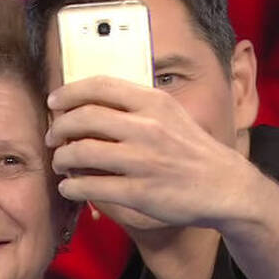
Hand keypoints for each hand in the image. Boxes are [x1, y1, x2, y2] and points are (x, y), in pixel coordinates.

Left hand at [45, 75, 260, 229]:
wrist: (225, 186)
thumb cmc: (192, 150)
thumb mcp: (171, 114)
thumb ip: (136, 105)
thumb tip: (90, 102)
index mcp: (153, 103)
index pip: (99, 86)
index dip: (68, 93)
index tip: (54, 102)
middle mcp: (147, 128)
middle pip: (83, 118)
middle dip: (59, 128)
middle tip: (52, 138)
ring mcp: (143, 161)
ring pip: (81, 152)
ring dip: (61, 158)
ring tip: (60, 163)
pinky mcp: (139, 192)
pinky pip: (91, 186)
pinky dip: (72, 186)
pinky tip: (69, 187)